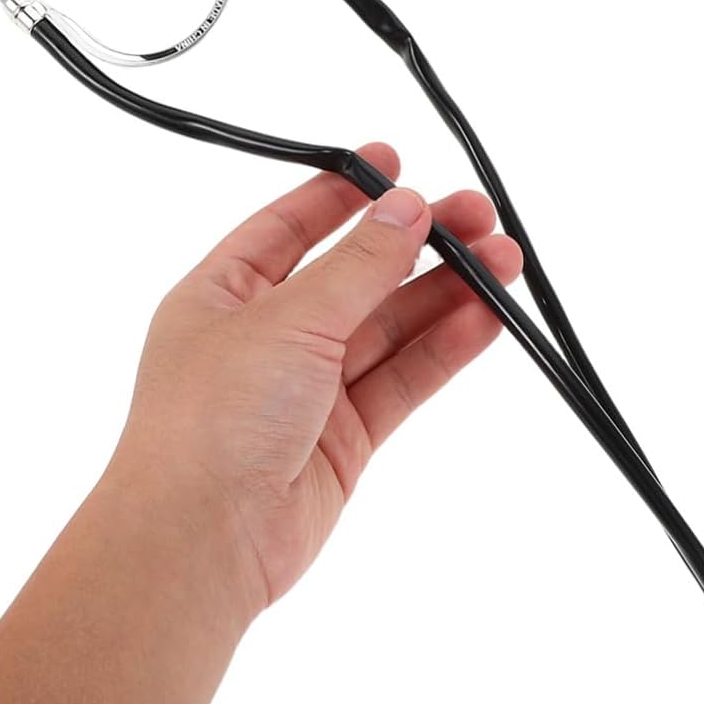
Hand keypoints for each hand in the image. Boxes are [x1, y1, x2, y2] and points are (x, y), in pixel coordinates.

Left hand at [100, 143, 521, 624]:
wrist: (200, 540)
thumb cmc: (208, 424)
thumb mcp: (286, 320)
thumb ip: (356, 267)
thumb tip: (405, 211)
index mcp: (222, 294)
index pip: (288, 227)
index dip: (342, 193)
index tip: (393, 162)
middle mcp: (264, 338)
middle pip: (353, 275)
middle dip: (415, 245)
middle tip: (477, 218)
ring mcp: (305, 390)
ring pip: (387, 328)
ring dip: (444, 295)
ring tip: (504, 262)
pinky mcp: (343, 439)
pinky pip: (402, 381)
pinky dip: (443, 350)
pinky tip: (485, 321)